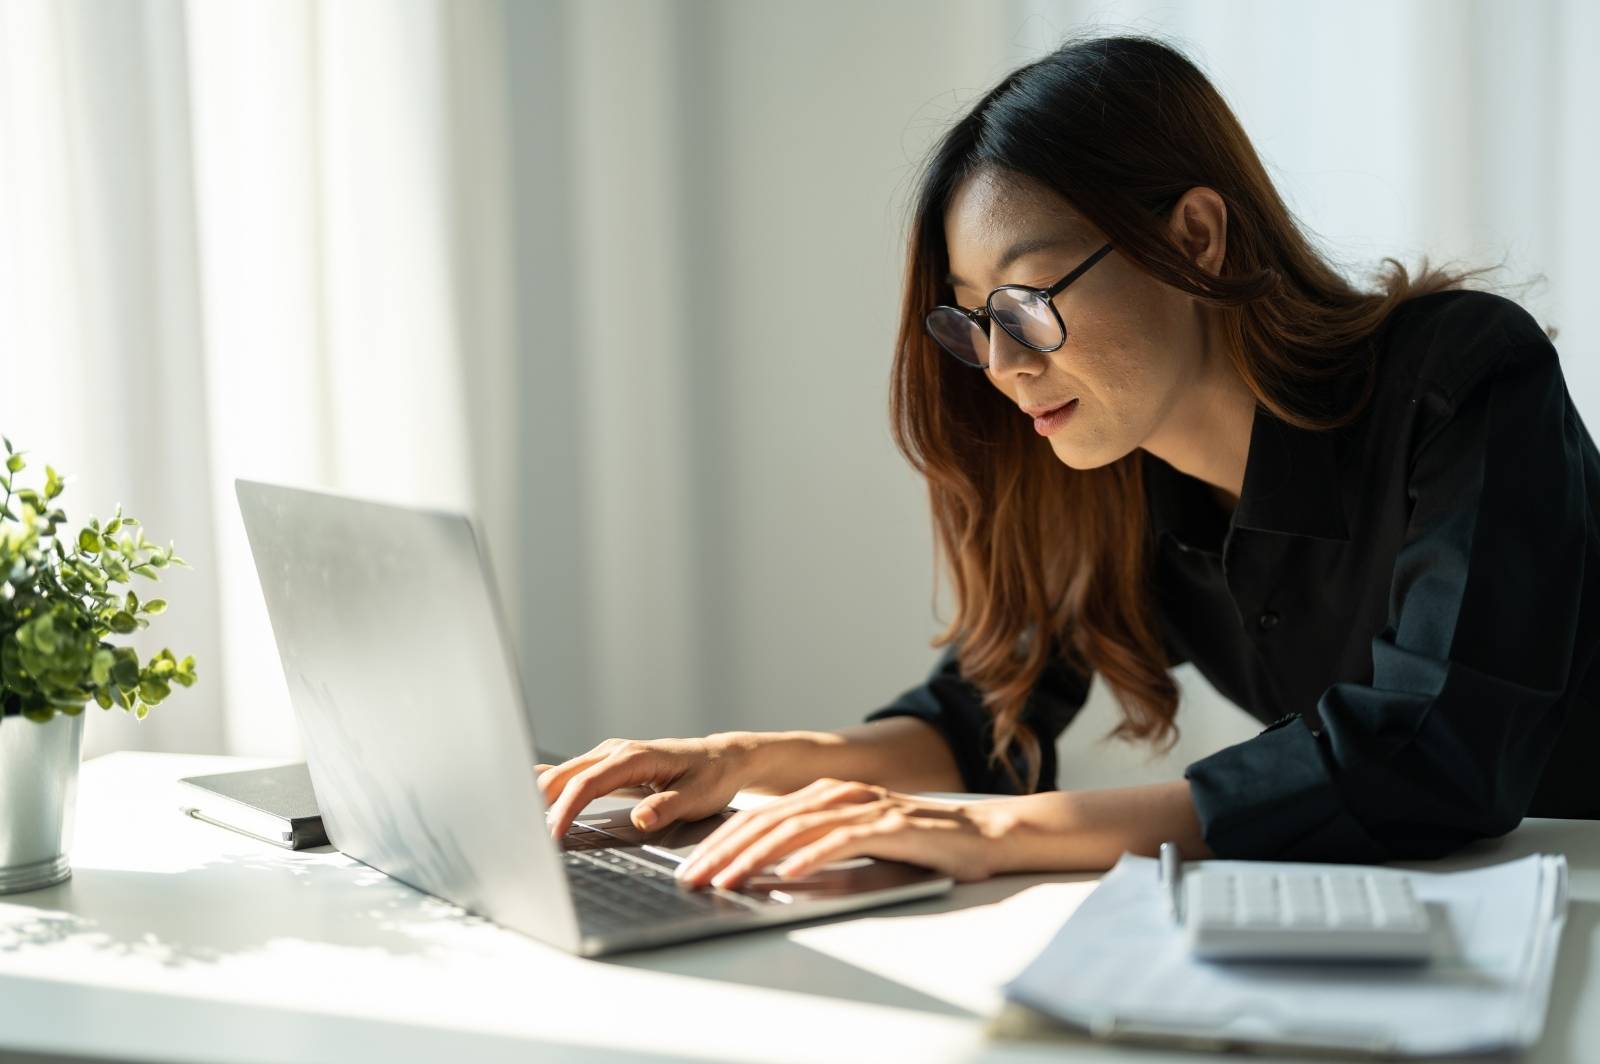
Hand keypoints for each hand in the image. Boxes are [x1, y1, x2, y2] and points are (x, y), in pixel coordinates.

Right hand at [537, 734, 757, 840]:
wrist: (722, 759)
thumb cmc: (711, 777)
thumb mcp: (698, 796)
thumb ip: (667, 808)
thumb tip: (640, 820)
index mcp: (634, 757)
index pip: (587, 784)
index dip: (565, 811)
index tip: (552, 837)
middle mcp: (615, 751)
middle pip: (564, 776)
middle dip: (540, 805)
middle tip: (524, 838)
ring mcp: (608, 755)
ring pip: (563, 774)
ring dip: (542, 799)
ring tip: (524, 828)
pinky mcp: (606, 765)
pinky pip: (571, 775)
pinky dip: (551, 789)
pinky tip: (530, 800)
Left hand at [673, 776, 1009, 889]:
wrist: (984, 834)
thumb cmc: (920, 845)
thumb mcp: (857, 841)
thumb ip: (816, 847)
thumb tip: (765, 873)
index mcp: (827, 795)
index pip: (761, 817)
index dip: (721, 842)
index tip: (691, 869)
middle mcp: (841, 794)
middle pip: (769, 820)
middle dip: (725, 851)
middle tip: (693, 879)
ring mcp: (867, 807)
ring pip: (798, 829)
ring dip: (757, 857)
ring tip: (729, 880)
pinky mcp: (893, 826)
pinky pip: (845, 841)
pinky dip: (813, 857)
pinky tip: (790, 875)